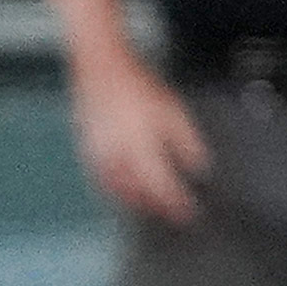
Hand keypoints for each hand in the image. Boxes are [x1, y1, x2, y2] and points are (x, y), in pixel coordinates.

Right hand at [67, 56, 210, 226]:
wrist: (101, 70)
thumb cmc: (137, 87)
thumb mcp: (173, 110)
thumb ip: (186, 141)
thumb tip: (199, 166)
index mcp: (140, 146)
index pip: (161, 186)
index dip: (176, 203)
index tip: (189, 213)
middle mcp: (117, 156)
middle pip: (137, 194)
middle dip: (157, 208)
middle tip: (174, 215)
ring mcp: (98, 155)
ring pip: (117, 191)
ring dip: (136, 204)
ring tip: (153, 209)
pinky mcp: (87, 151)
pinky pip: (101, 181)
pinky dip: (116, 193)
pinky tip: (126, 193)